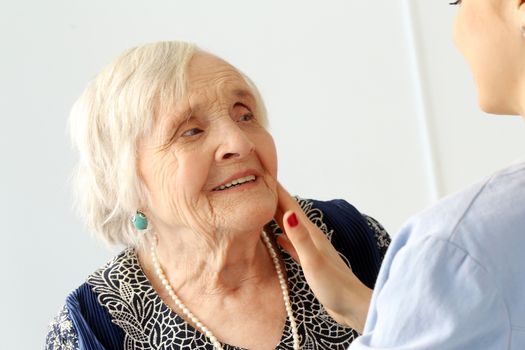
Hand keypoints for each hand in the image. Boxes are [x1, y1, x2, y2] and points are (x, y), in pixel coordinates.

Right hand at [274, 183, 371, 332]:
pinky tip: (277, 237)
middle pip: (287, 211)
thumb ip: (299, 238)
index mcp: (310, 232)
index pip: (288, 204)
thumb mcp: (313, 261)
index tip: (261, 171)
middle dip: (272, 197)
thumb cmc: (334, 286)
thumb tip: (287, 213)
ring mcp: (310, 248)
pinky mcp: (310, 261)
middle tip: (256, 184)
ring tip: (262, 206)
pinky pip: (292, 243)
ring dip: (276, 215)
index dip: (275, 188)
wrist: (352, 305)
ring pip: (289, 226)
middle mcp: (310, 236)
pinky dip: (283, 236)